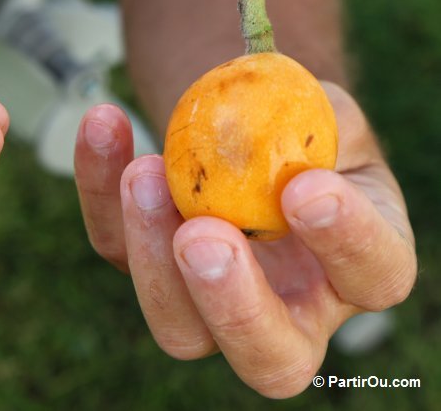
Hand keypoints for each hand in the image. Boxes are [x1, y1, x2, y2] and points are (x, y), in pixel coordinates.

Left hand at [74, 83, 415, 397]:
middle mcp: (291, 310)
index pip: (372, 276)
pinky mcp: (148, 269)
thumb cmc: (304, 131)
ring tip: (143, 172)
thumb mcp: (326, 114)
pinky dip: (99, 186)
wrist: (249, 130)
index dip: (345, 240)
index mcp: (357, 268)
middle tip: (200, 234)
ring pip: (178, 326)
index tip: (306, 187)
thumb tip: (259, 120)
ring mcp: (211, 303)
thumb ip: (311, 122)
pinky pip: (114, 245)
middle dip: (230, 302)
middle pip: (268, 357)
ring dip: (149, 251)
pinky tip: (104, 124)